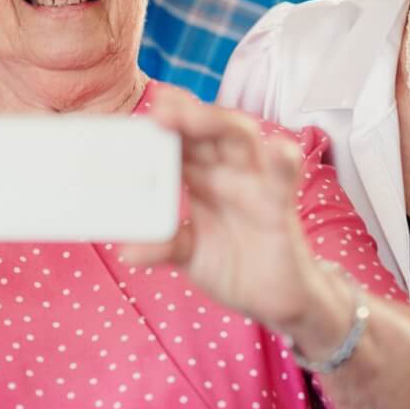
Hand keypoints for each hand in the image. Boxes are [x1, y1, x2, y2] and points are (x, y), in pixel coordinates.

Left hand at [121, 90, 323, 330]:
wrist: (274, 299)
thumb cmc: (230, 263)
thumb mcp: (188, 255)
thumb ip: (162, 247)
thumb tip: (126, 252)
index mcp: (202, 177)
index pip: (182, 139)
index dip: (164, 122)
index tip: (141, 114)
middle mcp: (228, 172)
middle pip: (208, 129)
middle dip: (185, 114)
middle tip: (159, 109)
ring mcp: (255, 184)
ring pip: (241, 140)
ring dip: (217, 123)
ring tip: (192, 116)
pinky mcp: (279, 207)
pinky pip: (282, 180)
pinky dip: (283, 162)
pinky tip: (280, 150)